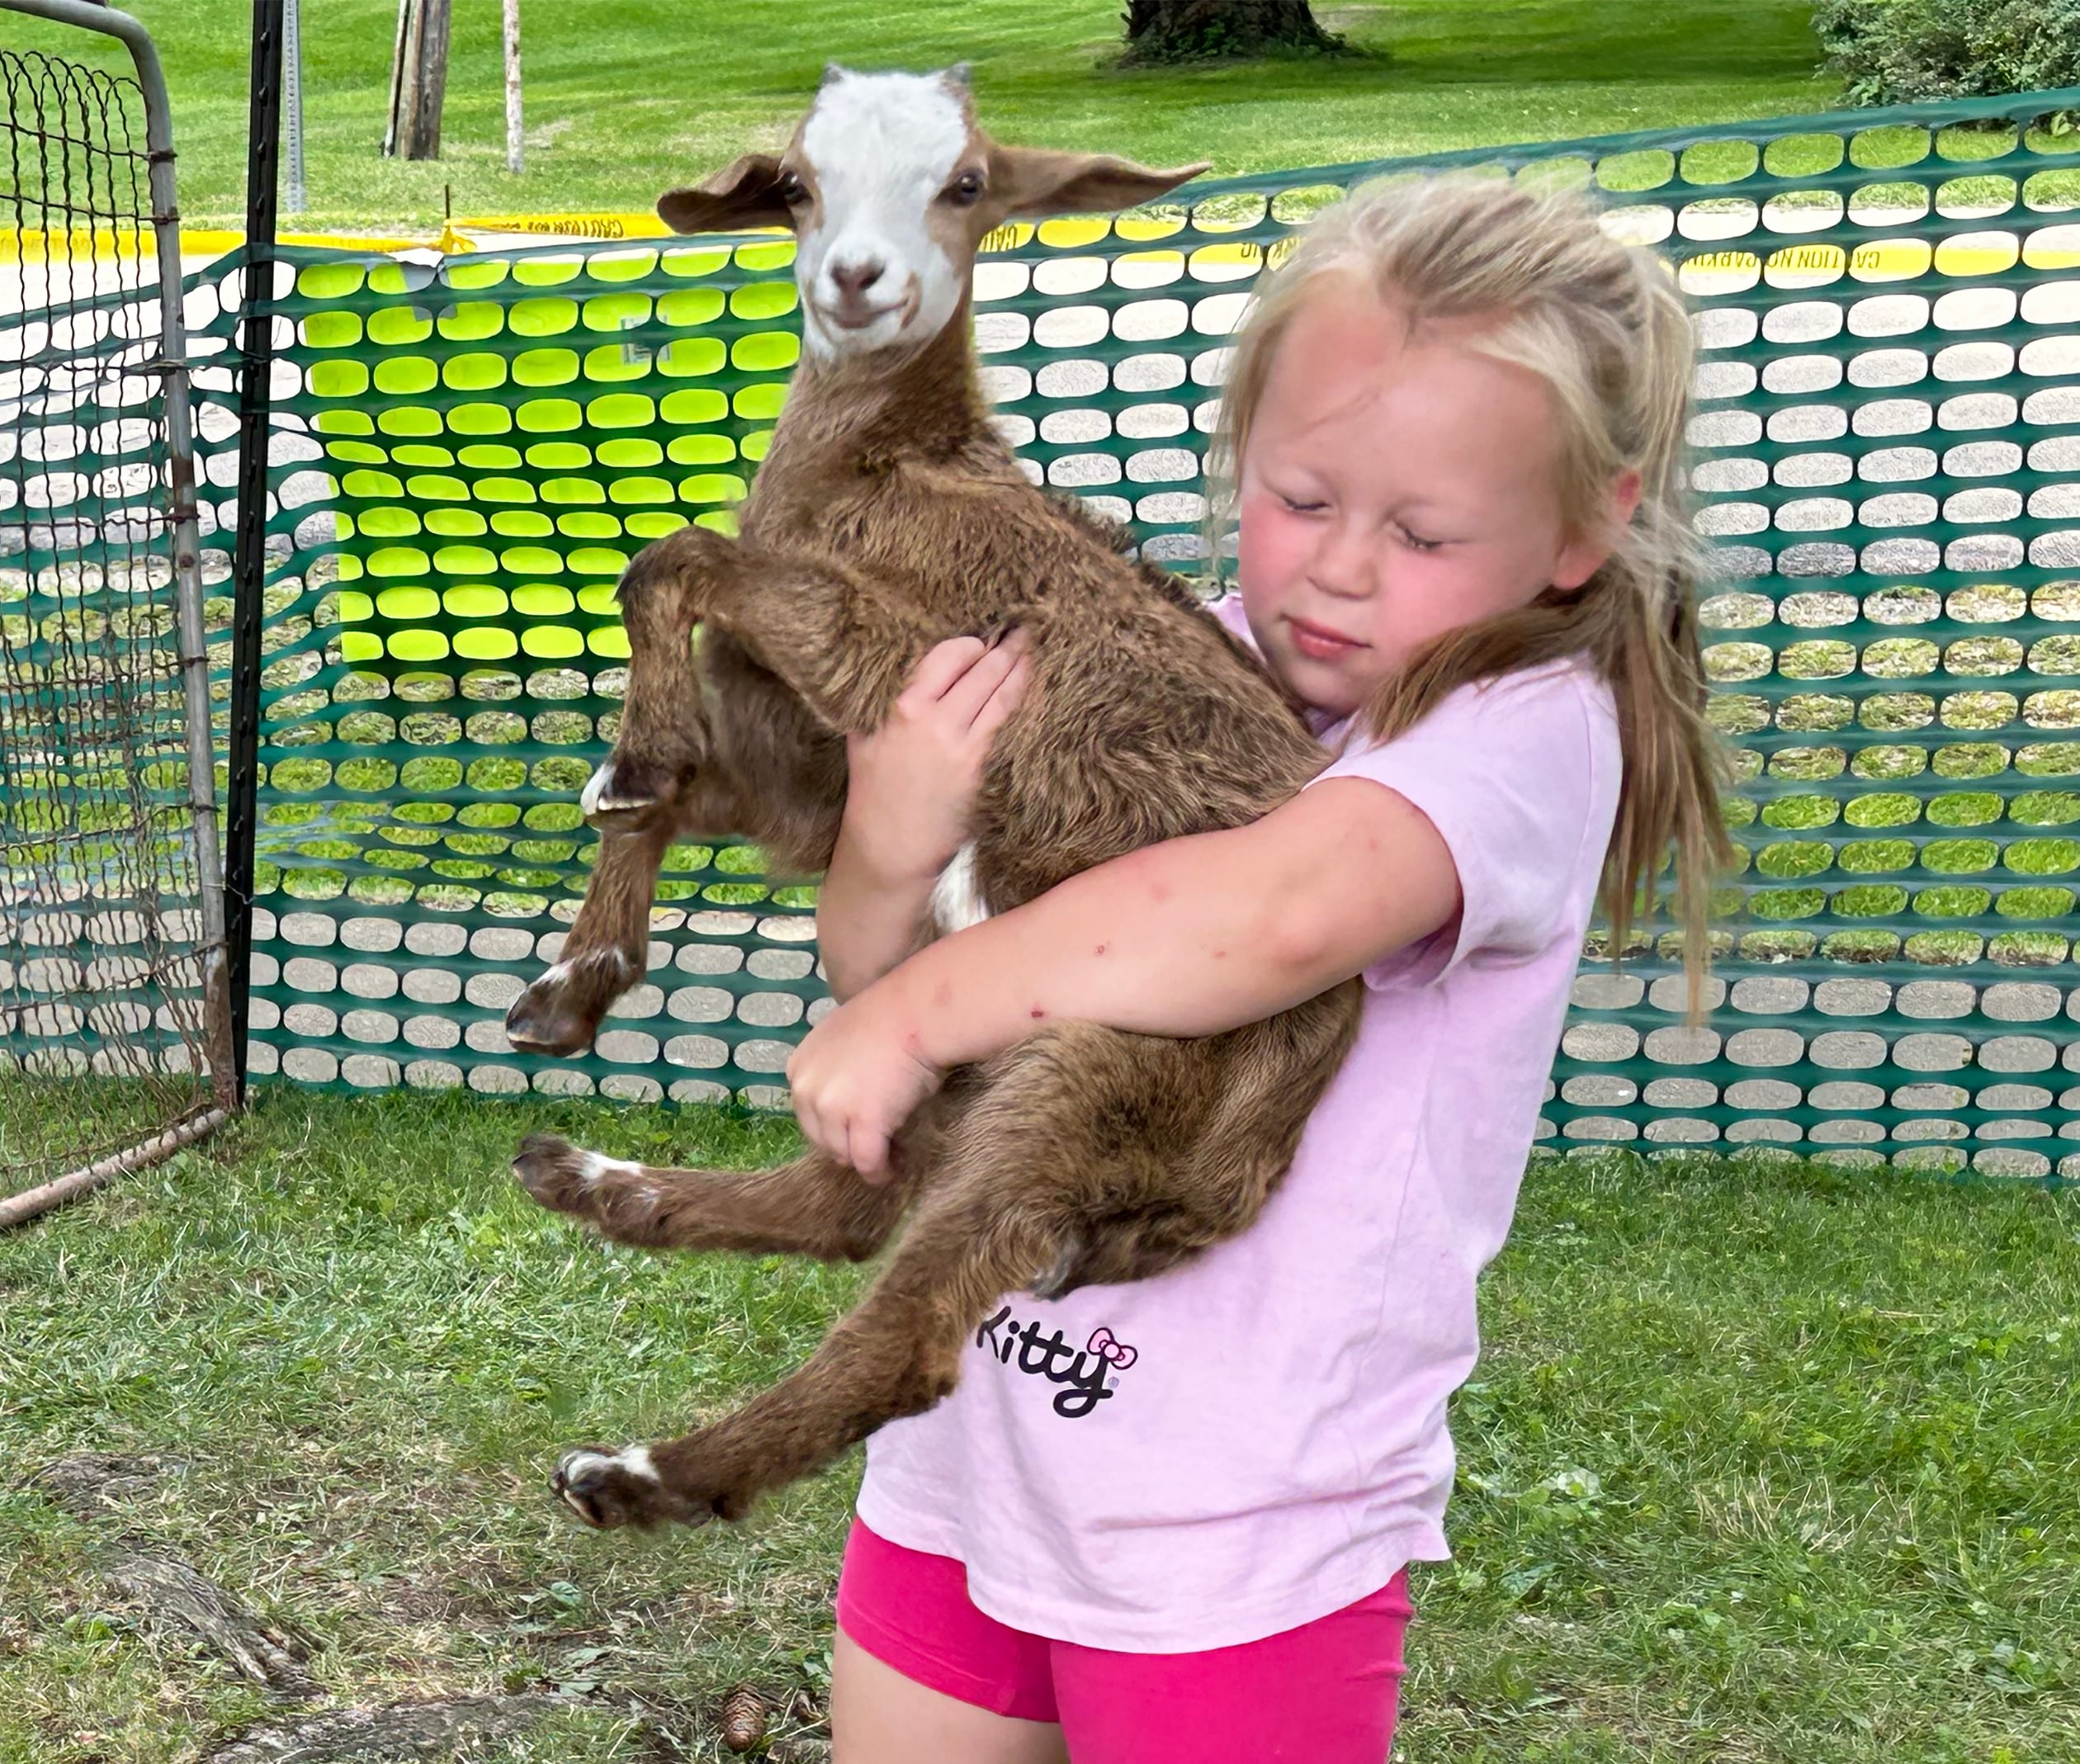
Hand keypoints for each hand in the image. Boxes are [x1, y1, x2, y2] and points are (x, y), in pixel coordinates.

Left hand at [787, 985, 942, 1178]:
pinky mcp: (863, 1122)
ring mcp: (832, 1107)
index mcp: (799, 1069)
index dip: (833, 1126)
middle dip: (846, 1146)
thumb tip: (851, 1103)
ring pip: (844, 1153)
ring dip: (864, 1160)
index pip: (809, 1114)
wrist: (917, 1013)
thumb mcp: (844, 1042)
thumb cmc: (891, 1020)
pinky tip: (892, 1172)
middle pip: (822, 1139)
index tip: (855, 1129)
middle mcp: (807, 1089)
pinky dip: (880, 1172)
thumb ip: (835, 1073)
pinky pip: (868, 1161)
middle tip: (873, 1148)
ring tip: (888, 1159)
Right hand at [841, 629, 1031, 886]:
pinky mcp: (979, 769)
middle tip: (1024, 629)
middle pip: (980, 670)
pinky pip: (1006, 725)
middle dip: (1005, 647)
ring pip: (1000, 694)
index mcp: (900, 707)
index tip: (982, 638)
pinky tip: (1031, 690)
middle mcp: (931, 721)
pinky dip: (1021, 702)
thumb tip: (898, 665)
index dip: (970, 644)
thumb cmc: (874, 791)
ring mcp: (959, 745)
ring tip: (1032, 650)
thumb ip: (880, 700)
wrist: (887, 847)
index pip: (946, 656)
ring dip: (1021, 668)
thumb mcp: (864, 737)